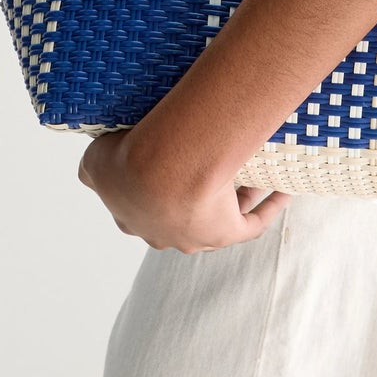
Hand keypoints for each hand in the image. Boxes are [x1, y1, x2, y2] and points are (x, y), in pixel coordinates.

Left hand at [77, 127, 291, 251]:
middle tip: (206, 164)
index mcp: (129, 216)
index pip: (138, 209)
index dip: (150, 189)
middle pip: (178, 218)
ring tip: (246, 166)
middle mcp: (160, 232)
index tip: (164, 165)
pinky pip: (251, 225)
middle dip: (190, 196)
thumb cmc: (128, 156)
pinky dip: (268, 206)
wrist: (158, 167)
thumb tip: (95, 140)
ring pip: (215, 218)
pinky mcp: (223, 233)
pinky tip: (281, 188)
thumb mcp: (96, 152)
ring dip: (231, 197)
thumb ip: (94, 152)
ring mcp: (192, 236)